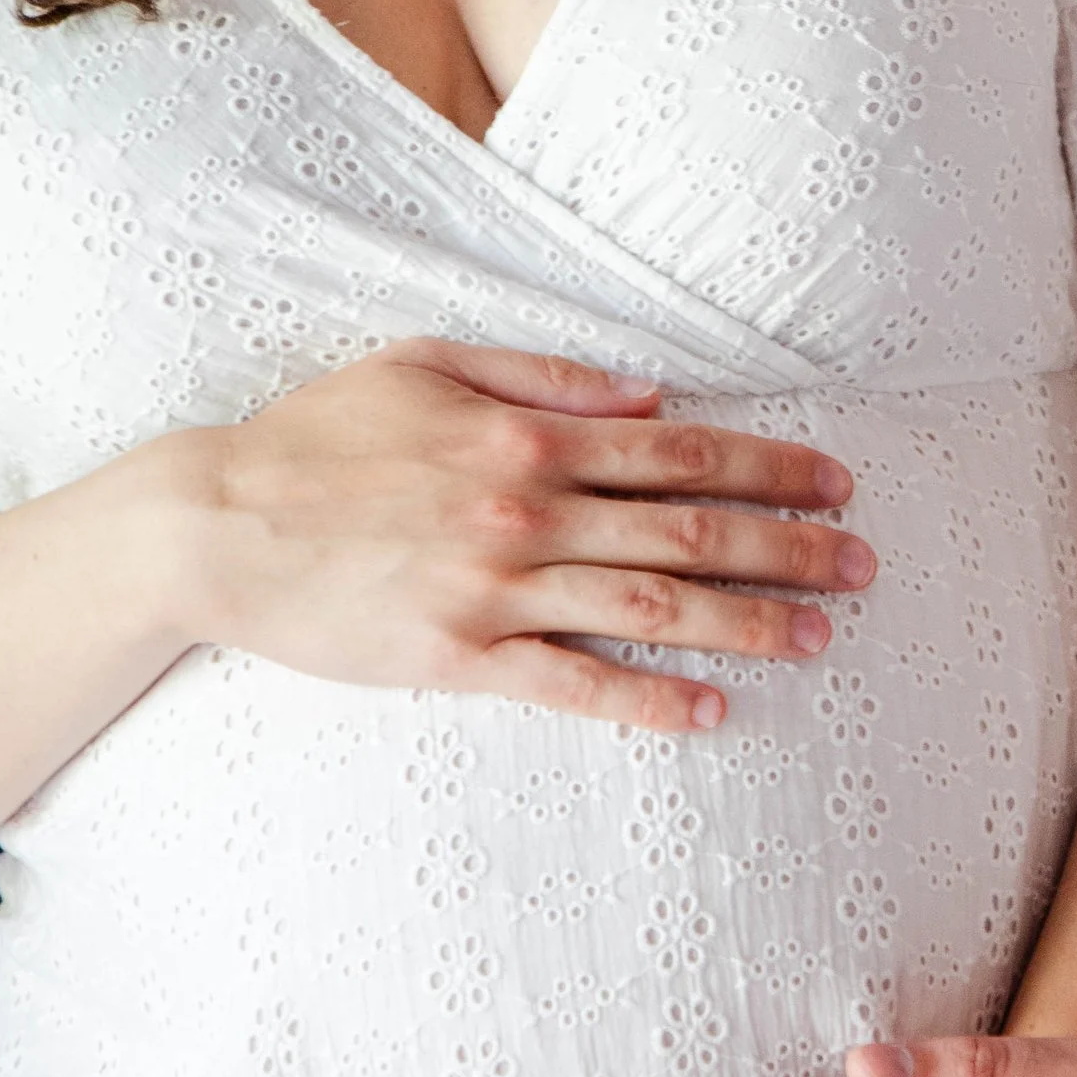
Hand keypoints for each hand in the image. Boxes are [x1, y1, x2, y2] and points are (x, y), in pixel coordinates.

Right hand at [178, 338, 875, 732]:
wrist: (213, 524)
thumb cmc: (316, 437)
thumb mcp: (428, 364)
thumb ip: (543, 378)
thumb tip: (648, 392)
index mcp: (525, 436)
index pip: (680, 449)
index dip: (770, 463)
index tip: (835, 480)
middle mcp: (524, 510)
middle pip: (689, 526)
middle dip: (789, 544)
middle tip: (864, 563)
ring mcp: (494, 589)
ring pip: (649, 603)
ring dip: (745, 621)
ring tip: (819, 636)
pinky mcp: (457, 659)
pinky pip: (571, 682)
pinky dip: (645, 698)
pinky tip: (708, 711)